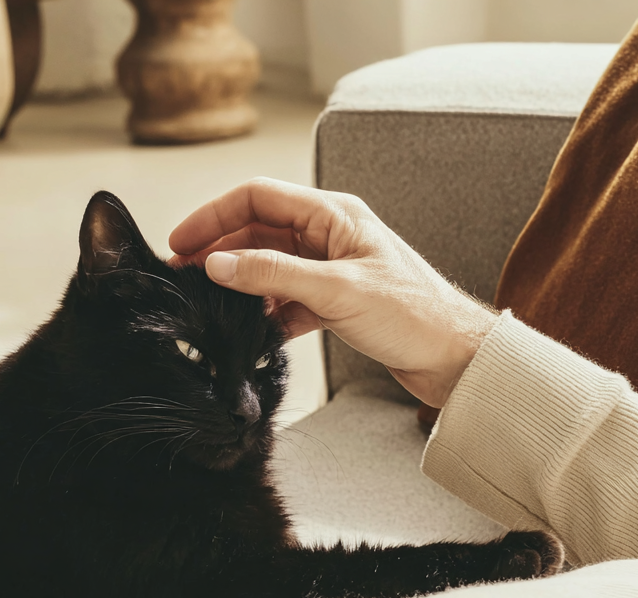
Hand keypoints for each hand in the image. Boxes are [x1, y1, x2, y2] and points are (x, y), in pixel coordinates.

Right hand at [169, 177, 496, 407]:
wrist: (456, 359)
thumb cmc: (416, 316)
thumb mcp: (336, 291)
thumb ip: (273, 274)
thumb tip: (219, 264)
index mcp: (334, 214)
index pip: (258, 197)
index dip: (214, 216)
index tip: (182, 242)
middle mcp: (331, 235)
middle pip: (259, 230)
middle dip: (219, 250)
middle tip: (183, 276)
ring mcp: (332, 268)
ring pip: (270, 266)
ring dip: (241, 283)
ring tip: (211, 306)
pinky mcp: (336, 302)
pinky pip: (287, 299)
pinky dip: (266, 313)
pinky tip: (252, 332)